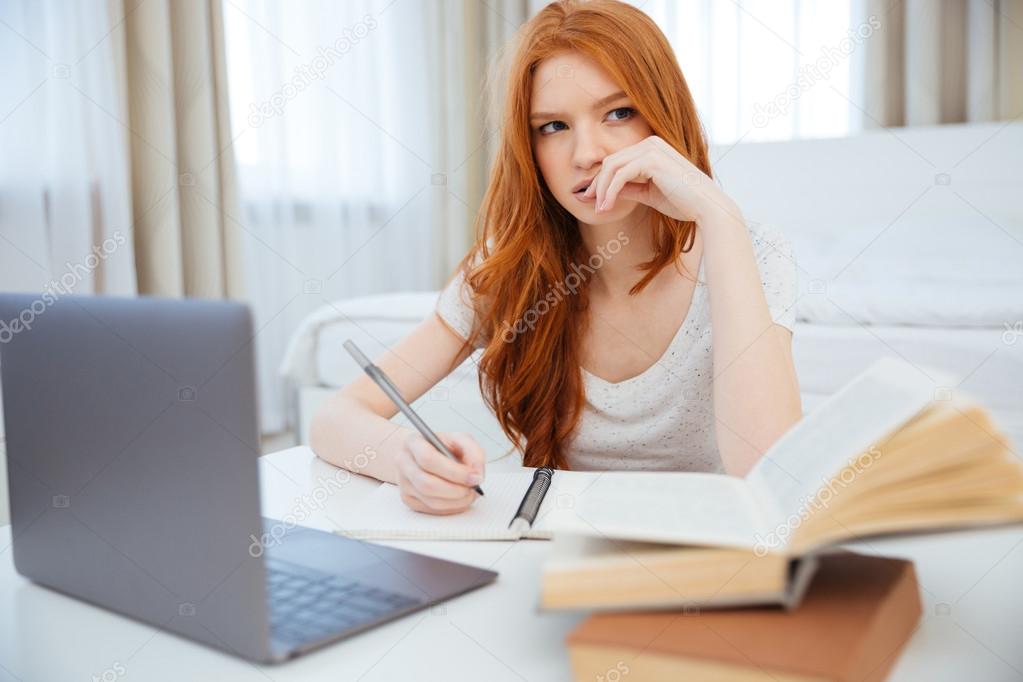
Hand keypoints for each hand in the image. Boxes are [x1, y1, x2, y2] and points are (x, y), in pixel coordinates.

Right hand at [396, 431, 484, 514]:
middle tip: (473, 488)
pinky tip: (460, 499)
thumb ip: (473, 451)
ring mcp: (404, 483)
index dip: (454, 471)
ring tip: (470, 493)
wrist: (424, 454)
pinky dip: (451, 507)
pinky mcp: (408, 499)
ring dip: (456, 501)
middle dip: (456, 490)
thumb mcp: (460, 439)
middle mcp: (404, 463)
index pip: (428, 459)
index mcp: (414, 442)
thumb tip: (477, 472)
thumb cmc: (442, 446)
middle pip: (427, 484)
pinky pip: (431, 510)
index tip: (474, 477)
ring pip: (430, 501)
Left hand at [583, 135, 734, 222]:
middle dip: (597, 183)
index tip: (592, 197)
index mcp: (652, 147)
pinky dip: (610, 192)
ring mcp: (651, 149)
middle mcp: (651, 143)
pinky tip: (606, 207)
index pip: (618, 160)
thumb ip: (631, 188)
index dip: (602, 179)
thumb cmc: (683, 202)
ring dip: (602, 190)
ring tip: (599, 209)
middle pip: (611, 161)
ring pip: (612, 167)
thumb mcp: (650, 194)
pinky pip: (620, 175)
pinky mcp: (651, 161)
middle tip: (589, 202)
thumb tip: (608, 191)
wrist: (706, 207)